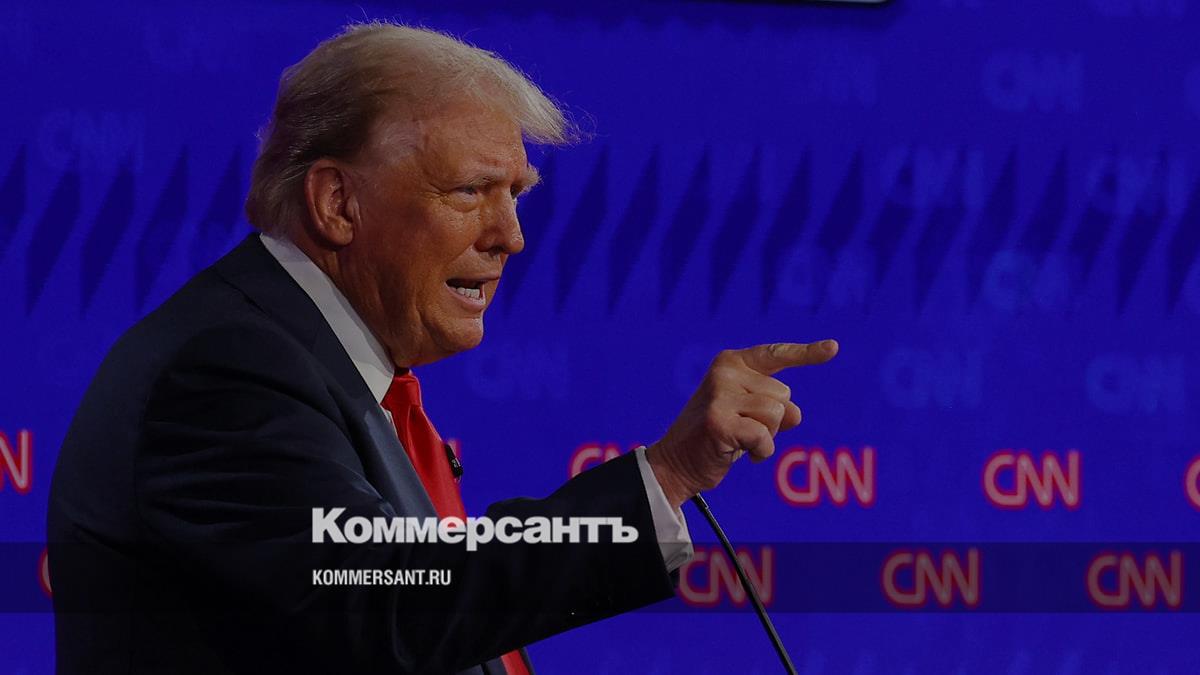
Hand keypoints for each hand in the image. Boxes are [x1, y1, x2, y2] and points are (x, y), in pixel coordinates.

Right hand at [645, 340, 838, 507]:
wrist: (677, 463)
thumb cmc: (719, 436)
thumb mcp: (751, 414)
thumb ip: (776, 406)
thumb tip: (795, 414)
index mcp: (731, 363)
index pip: (775, 355)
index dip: (807, 353)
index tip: (834, 348)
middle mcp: (725, 372)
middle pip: (784, 395)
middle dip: (773, 420)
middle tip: (743, 429)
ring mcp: (720, 395)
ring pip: (777, 415)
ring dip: (766, 436)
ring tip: (741, 441)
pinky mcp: (719, 421)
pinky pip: (764, 437)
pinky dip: (760, 451)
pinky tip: (739, 452)